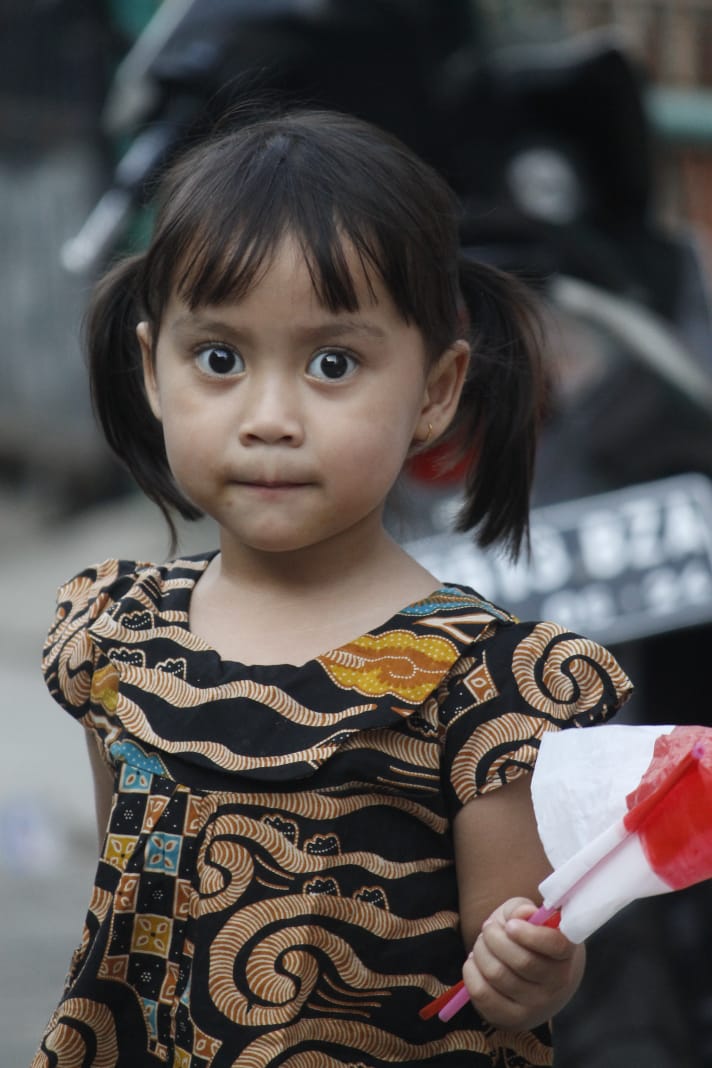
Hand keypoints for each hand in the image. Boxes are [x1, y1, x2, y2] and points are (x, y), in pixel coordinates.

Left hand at [462, 897, 584, 1030]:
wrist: (535, 977)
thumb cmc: (528, 937)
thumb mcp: (528, 916)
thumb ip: (522, 909)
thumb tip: (521, 914)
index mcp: (566, 953)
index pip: (554, 945)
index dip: (529, 933)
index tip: (510, 925)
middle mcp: (557, 984)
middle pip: (520, 960)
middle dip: (494, 936)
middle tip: (489, 929)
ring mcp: (537, 1006)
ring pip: (497, 974)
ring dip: (480, 951)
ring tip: (483, 945)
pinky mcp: (513, 1020)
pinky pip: (482, 993)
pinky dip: (471, 972)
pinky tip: (475, 963)